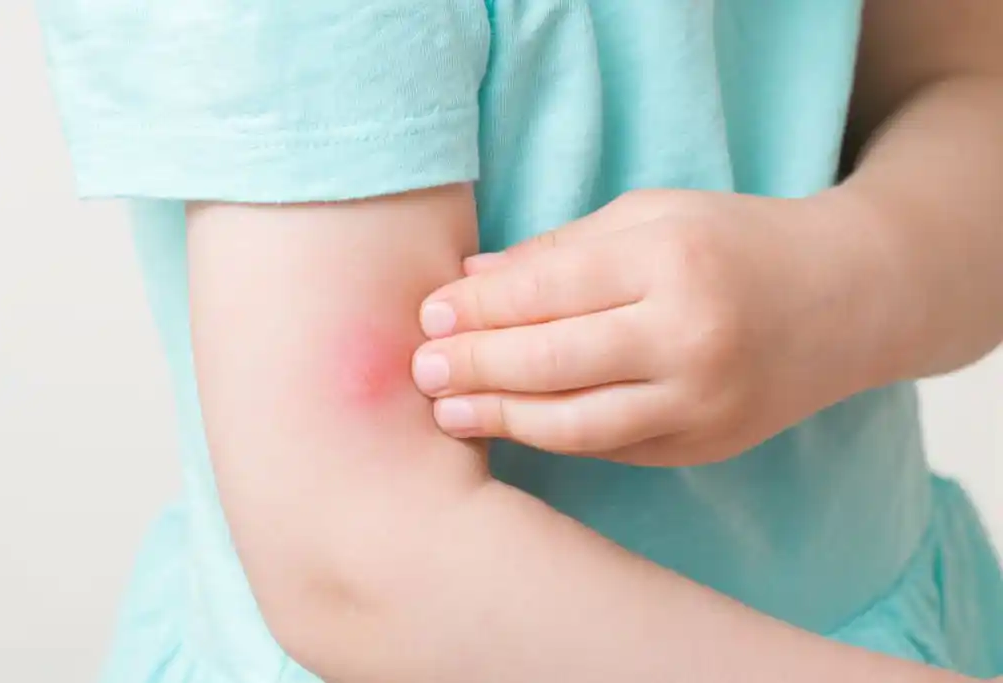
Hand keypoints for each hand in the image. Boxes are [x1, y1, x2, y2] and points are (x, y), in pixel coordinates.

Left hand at [411, 189, 880, 465]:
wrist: (848, 300)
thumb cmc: (736, 241)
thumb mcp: (652, 217)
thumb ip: (561, 251)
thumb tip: (470, 282)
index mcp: (672, 262)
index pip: (548, 293)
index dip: (479, 309)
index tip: (429, 315)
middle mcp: (690, 339)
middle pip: (553, 364)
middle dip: (476, 368)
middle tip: (420, 370)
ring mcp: (702, 403)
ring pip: (576, 425)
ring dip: (501, 420)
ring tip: (447, 412)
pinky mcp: (705, 446)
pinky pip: (611, 448)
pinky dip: (553, 439)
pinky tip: (511, 426)